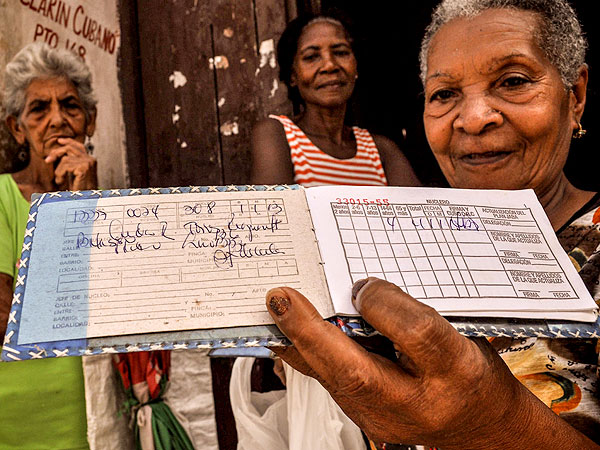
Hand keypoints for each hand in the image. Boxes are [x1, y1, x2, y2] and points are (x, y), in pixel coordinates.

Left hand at [44, 137, 96, 190]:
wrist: (85, 199)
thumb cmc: (80, 188)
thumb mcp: (75, 171)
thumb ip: (72, 160)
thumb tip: (62, 145)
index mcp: (90, 159)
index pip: (79, 146)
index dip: (69, 141)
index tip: (59, 141)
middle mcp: (90, 160)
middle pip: (69, 148)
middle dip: (56, 153)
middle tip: (47, 160)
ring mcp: (87, 164)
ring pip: (65, 159)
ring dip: (58, 170)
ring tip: (59, 179)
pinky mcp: (83, 169)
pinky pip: (65, 166)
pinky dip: (59, 174)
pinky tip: (61, 181)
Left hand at [265, 278, 598, 448]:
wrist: (480, 423)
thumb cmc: (472, 372)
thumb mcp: (461, 333)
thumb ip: (414, 314)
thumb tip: (359, 291)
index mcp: (456, 370)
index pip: (417, 335)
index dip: (384, 305)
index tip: (363, 285)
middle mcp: (420, 402)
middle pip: (358, 372)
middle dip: (311, 333)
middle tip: (280, 300)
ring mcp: (388, 420)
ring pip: (334, 382)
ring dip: (299, 343)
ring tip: (276, 311)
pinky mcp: (367, 421)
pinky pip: (330, 386)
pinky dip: (306, 356)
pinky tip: (289, 336)